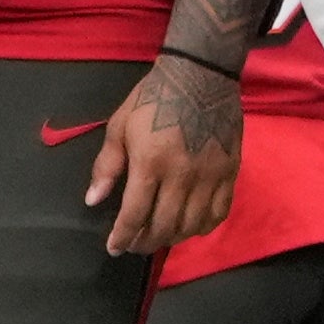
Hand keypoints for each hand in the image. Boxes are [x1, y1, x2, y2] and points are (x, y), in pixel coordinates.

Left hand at [87, 52, 241, 255]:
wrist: (201, 75)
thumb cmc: (154, 98)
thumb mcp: (120, 125)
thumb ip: (107, 166)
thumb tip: (93, 200)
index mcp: (151, 162)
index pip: (135, 214)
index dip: (122, 237)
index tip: (114, 248)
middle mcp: (182, 175)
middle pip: (164, 226)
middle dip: (145, 243)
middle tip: (135, 245)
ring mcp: (210, 175)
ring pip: (192, 225)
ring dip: (173, 238)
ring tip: (159, 236)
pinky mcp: (230, 172)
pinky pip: (219, 212)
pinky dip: (203, 227)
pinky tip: (190, 226)